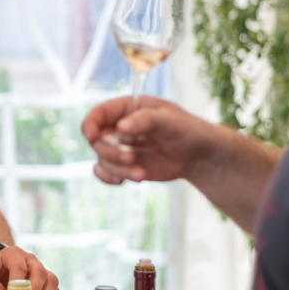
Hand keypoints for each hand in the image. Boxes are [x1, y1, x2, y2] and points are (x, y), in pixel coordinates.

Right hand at [81, 95, 214, 185]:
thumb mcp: (170, 121)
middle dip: (111, 152)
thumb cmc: (187, 131)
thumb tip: (121, 127)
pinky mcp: (124, 165)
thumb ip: (145, 120)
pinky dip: (109, 178)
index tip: (91, 136)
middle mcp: (118, 126)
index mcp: (127, 108)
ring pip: (101, 159)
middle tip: (132, 159)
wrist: (199, 156)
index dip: (89, 124)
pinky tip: (123, 181)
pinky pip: (104, 171)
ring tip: (140, 175)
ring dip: (117, 169)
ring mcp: (120, 147)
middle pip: (96, 140)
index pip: (97, 113)